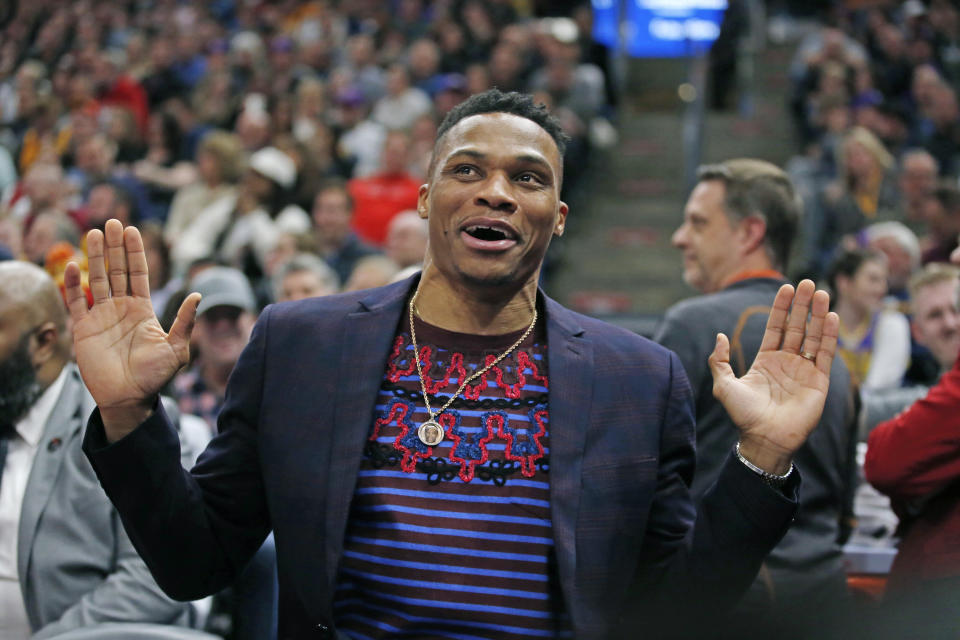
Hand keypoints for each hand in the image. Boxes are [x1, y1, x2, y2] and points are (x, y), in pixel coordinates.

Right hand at [64, 219, 200, 440]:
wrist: (129, 399)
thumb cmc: (155, 377)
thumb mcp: (177, 349)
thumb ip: (185, 322)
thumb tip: (198, 294)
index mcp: (143, 309)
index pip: (139, 273)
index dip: (136, 252)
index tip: (133, 230)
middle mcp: (121, 308)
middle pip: (117, 270)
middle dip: (115, 247)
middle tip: (112, 222)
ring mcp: (101, 317)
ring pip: (97, 280)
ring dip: (94, 257)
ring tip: (92, 233)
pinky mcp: (83, 329)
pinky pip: (76, 302)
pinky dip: (73, 285)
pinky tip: (73, 266)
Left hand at [708, 280, 838, 474]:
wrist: (764, 438)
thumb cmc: (743, 415)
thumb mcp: (723, 385)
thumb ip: (718, 360)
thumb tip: (720, 336)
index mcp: (766, 360)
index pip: (776, 328)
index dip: (781, 308)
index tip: (787, 288)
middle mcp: (787, 362)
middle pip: (797, 327)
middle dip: (802, 305)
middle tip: (808, 283)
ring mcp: (804, 371)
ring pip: (814, 337)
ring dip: (818, 315)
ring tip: (822, 293)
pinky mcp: (819, 381)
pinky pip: (826, 354)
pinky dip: (830, 335)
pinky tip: (831, 317)